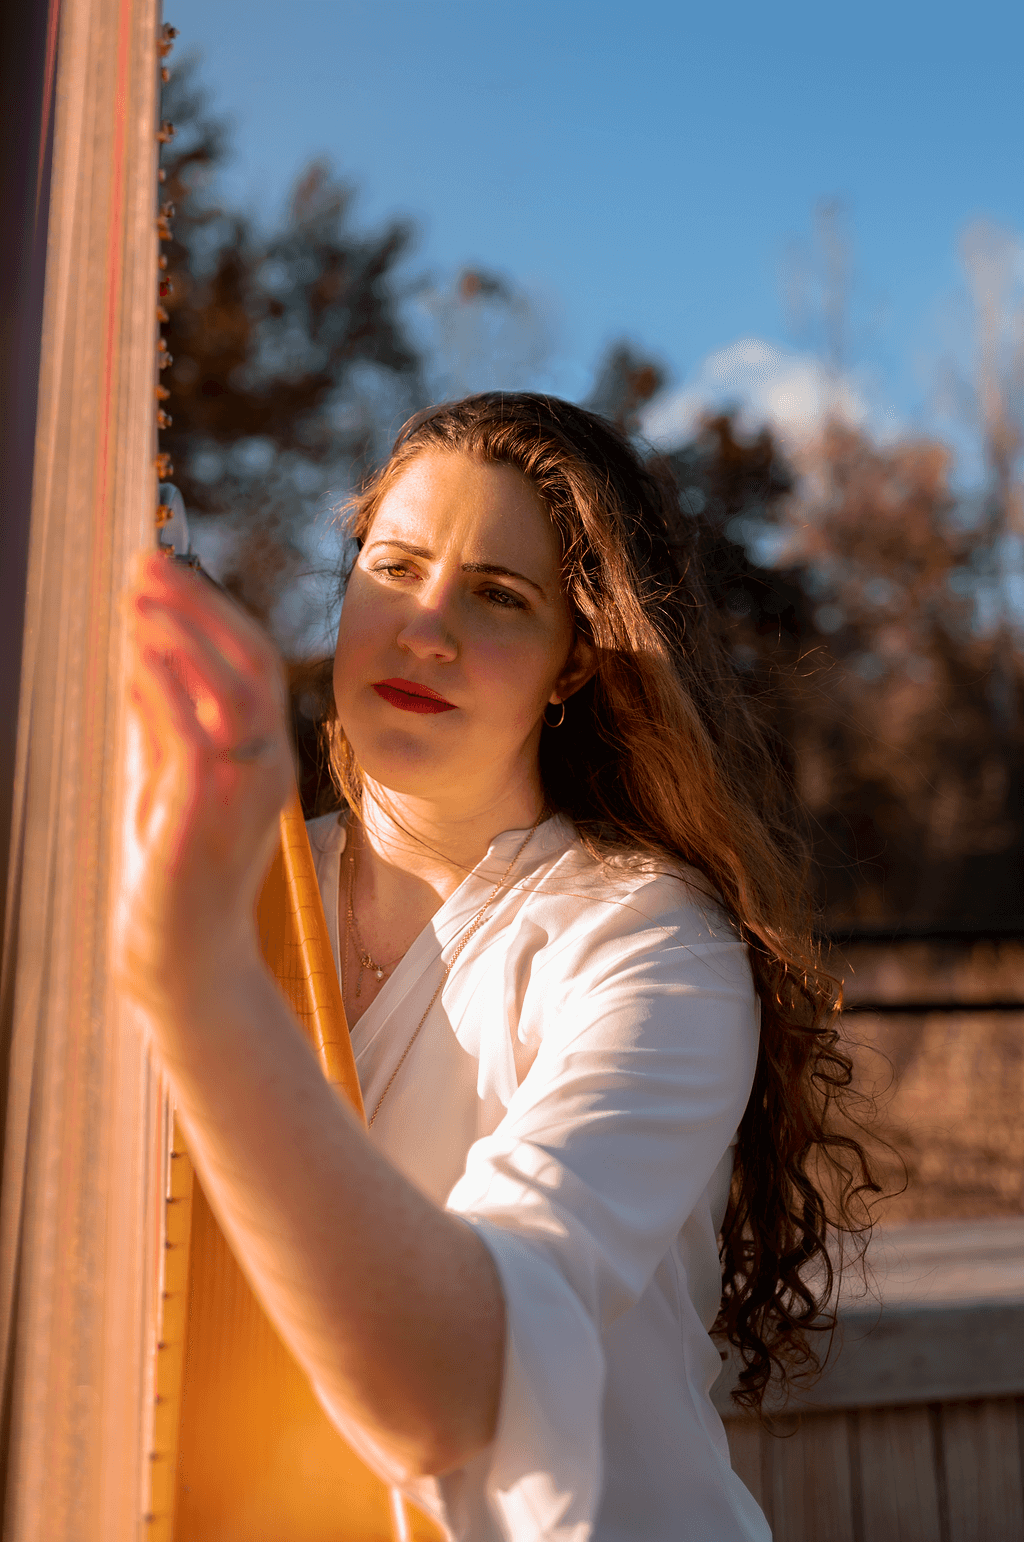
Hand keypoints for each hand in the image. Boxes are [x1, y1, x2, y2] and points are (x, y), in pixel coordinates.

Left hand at [115, 553, 293, 1016]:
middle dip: (200, 607)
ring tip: (137, 601)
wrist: (182, 959)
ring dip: (185, 638)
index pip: (252, 660)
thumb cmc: (173, 873)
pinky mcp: (208, 820)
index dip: (209, 608)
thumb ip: (158, 725)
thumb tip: (139, 659)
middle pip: (252, 663)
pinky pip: (195, 741)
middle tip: (147, 564)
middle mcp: (267, 767)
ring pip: (235, 693)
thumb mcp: (163, 781)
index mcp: (262, 754)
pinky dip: (167, 693)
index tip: (158, 567)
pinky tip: (134, 660)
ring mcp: (245, 794)